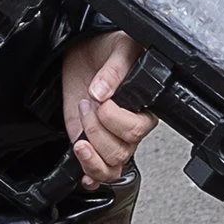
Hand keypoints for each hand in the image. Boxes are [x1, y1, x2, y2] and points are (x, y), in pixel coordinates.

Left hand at [63, 28, 155, 186]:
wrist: (87, 49)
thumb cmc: (109, 47)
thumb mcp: (119, 48)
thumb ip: (114, 70)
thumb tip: (101, 92)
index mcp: (144, 107)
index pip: (136, 130)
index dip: (112, 118)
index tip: (99, 99)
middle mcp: (128, 127)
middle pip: (122, 152)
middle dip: (96, 130)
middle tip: (86, 106)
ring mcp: (109, 137)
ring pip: (112, 167)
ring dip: (91, 154)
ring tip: (80, 134)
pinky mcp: (92, 142)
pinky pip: (100, 172)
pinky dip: (91, 175)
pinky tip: (85, 174)